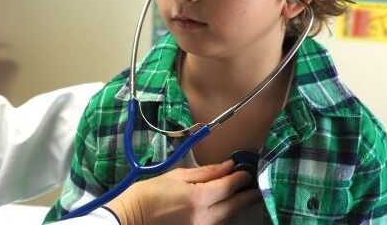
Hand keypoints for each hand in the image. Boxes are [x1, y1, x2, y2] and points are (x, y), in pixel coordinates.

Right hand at [106, 160, 259, 224]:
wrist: (129, 219)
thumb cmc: (148, 194)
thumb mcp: (176, 176)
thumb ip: (205, 173)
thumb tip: (228, 166)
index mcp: (198, 198)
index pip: (229, 187)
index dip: (241, 178)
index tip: (247, 171)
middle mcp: (204, 218)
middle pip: (234, 206)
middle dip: (247, 195)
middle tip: (256, 187)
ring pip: (227, 218)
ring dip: (236, 206)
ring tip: (242, 195)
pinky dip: (222, 216)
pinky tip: (223, 208)